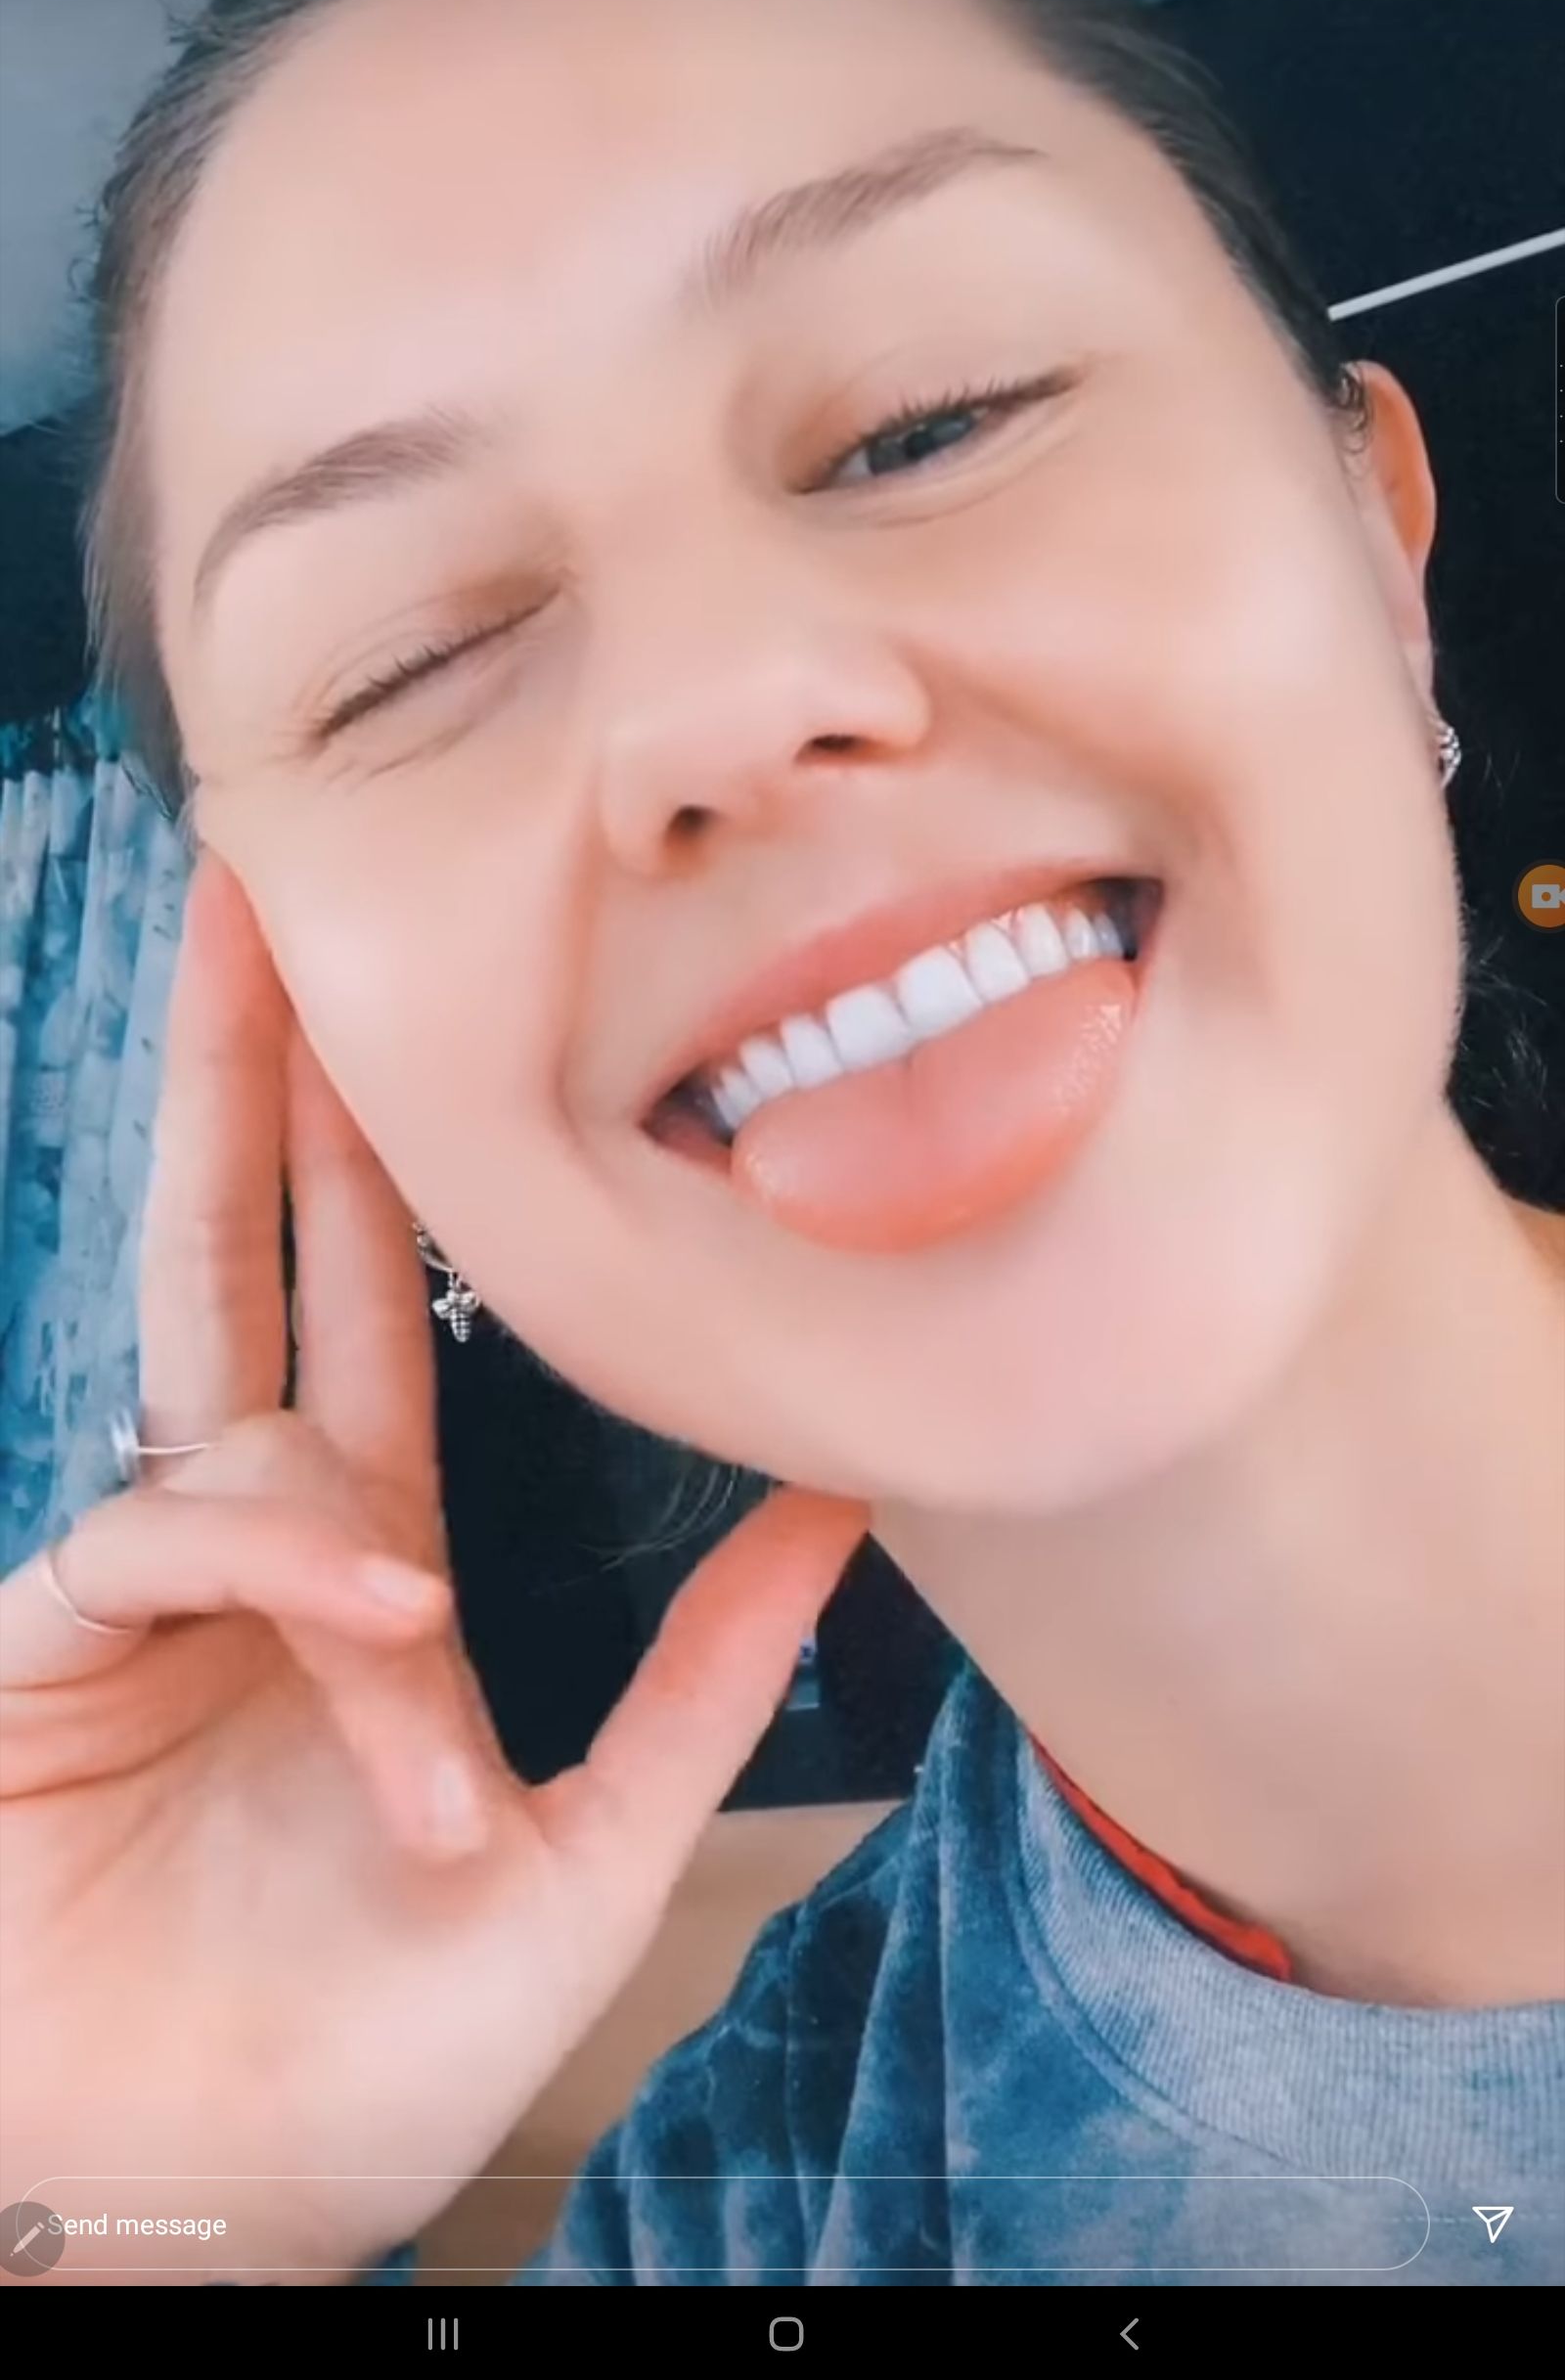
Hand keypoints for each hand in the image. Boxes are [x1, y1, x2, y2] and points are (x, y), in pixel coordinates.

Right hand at [0, 855, 867, 2284]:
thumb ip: (704, 1676)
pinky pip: (178, 1530)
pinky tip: (363, 1627)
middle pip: (250, 1249)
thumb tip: (843, 1508)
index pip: (378, 1308)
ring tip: (396, 1646)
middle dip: (256, 1074)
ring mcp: (145, 1581)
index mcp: (372, 1561)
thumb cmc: (359, 2064)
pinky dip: (279, 1570)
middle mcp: (255, 1538)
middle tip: (265, 886)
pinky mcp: (54, 1638)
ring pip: (209, 1367)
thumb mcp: (586, 1857)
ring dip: (308, 1427)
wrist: (188, 2211)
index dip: (390, 1153)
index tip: (425, 1003)